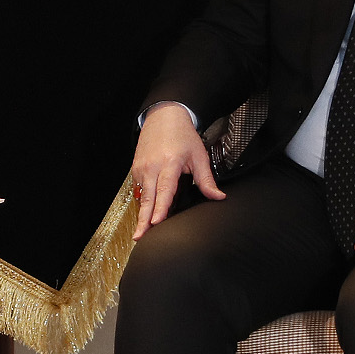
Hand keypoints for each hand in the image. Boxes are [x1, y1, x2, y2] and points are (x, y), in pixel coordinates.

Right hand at [129, 104, 223, 239]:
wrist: (163, 116)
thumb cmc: (182, 135)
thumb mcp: (199, 155)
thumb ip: (206, 179)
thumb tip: (218, 197)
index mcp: (169, 163)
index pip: (164, 190)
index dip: (160, 208)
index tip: (156, 222)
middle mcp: (152, 167)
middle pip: (147, 198)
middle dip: (143, 220)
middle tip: (140, 237)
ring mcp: (141, 168)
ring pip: (142, 196)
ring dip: (142, 214)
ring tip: (142, 232)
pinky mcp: (136, 169)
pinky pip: (140, 190)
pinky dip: (143, 202)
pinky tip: (146, 213)